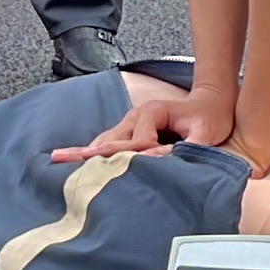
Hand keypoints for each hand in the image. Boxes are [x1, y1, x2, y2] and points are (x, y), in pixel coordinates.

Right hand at [52, 91, 234, 162]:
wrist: (211, 103)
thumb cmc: (209, 118)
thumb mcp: (206, 133)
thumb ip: (190, 148)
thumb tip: (168, 160)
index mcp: (152, 112)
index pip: (139, 142)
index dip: (145, 156)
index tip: (153, 166)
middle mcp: (136, 116)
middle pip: (110, 139)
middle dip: (89, 152)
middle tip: (61, 158)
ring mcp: (130, 123)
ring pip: (105, 140)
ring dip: (85, 152)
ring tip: (59, 159)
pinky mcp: (130, 133)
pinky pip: (110, 144)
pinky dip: (94, 153)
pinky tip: (75, 162)